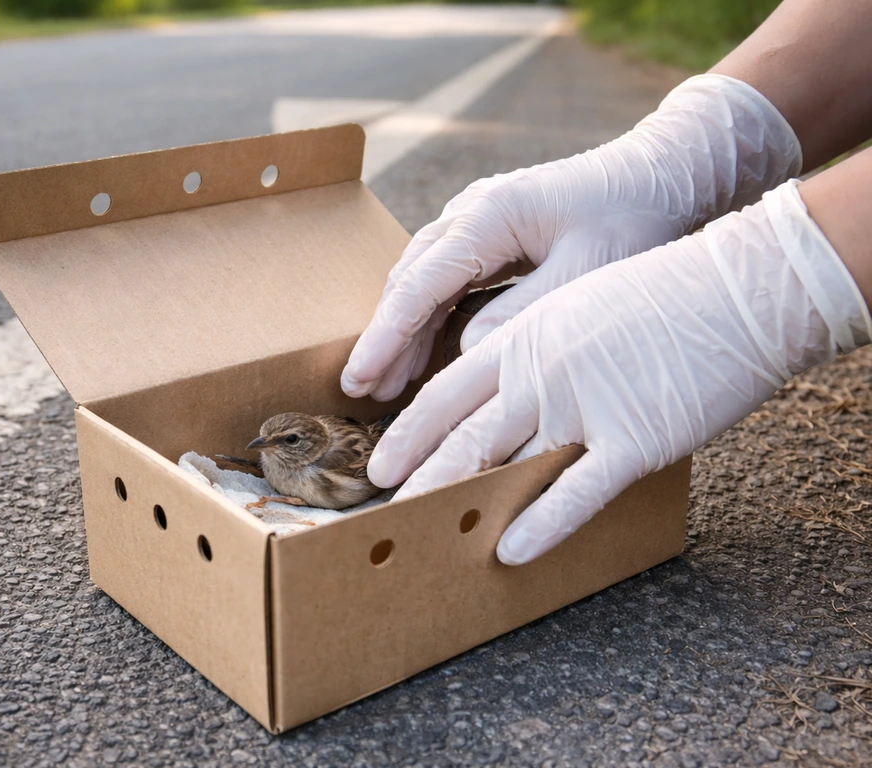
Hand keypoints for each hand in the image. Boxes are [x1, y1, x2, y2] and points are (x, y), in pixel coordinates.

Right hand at [341, 74, 801, 401]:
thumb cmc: (636, 217)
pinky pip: (446, 276)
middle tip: (364, 392)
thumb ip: (523, 315)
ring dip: (403, 329)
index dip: (384, 338)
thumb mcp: (587, 272)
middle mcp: (472, 211)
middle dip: (384, 337)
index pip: (419, 287)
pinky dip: (429, 314)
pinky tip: (426, 348)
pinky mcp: (494, 230)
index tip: (358, 379)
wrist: (666, 171)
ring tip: (386, 382)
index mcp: (489, 217)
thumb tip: (464, 355)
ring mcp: (480, 217)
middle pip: (409, 281)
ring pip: (422, 278)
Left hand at [367, 181, 871, 564]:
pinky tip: (511, 551)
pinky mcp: (634, 438)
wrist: (737, 288)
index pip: (446, 392)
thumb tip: (502, 389)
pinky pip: (577, 490)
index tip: (378, 465)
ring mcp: (585, 405)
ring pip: (506, 463)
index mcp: (525, 339)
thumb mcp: (576, 305)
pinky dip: (541, 524)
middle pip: (462, 434)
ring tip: (424, 536)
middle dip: (418, 475)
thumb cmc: (661, 294)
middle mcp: (542, 372)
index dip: (408, 433)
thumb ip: (534, 349)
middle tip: (382, 510)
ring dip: (460, 502)